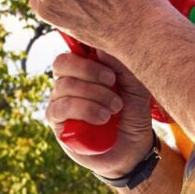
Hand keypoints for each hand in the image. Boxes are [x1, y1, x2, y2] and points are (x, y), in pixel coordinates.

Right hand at [46, 50, 154, 178]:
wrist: (134, 147)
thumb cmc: (134, 111)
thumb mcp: (136, 85)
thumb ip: (122, 64)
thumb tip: (104, 46)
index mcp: (88, 67)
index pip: (75, 46)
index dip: (87, 46)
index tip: (109, 56)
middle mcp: (70, 81)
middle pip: (63, 62)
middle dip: (90, 71)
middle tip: (113, 81)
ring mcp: (60, 101)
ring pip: (64, 86)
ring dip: (95, 95)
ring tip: (115, 107)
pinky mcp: (57, 123)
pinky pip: (61, 108)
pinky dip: (86, 110)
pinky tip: (103, 118)